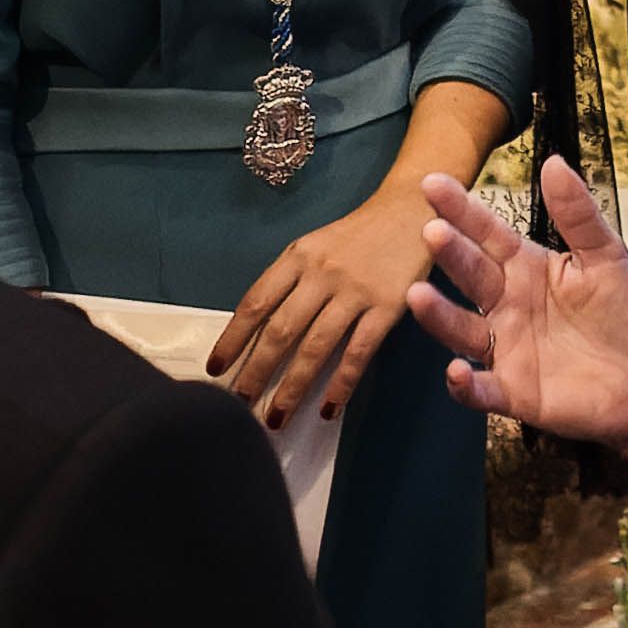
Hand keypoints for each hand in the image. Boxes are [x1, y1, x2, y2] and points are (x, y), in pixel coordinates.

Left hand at [210, 173, 439, 430]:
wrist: (412, 211)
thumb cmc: (358, 235)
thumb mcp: (315, 246)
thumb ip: (290, 281)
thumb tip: (259, 331)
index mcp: (297, 257)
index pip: (256, 302)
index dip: (233, 338)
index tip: (215, 368)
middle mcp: (321, 274)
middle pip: (280, 330)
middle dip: (256, 371)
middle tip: (239, 404)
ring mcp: (355, 291)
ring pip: (315, 346)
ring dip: (293, 386)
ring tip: (276, 417)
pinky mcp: (388, 307)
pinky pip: (358, 352)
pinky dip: (341, 384)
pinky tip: (327, 408)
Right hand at [409, 160, 627, 446]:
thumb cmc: (621, 314)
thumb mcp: (607, 257)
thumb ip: (578, 215)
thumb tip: (553, 163)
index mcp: (525, 268)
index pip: (488, 234)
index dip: (461, 210)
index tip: (433, 183)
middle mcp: (505, 305)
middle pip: (471, 275)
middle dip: (450, 254)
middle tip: (431, 232)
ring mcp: (504, 349)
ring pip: (462, 329)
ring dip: (439, 315)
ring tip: (418, 295)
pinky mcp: (513, 392)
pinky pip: (481, 389)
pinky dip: (465, 384)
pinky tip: (455, 370)